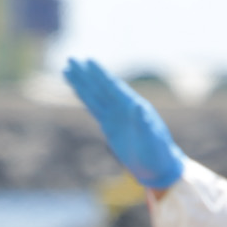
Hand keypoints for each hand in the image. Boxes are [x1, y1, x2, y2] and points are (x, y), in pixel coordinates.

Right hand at [63, 59, 185, 191]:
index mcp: (133, 106)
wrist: (156, 167)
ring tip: (68, 71)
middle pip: (99, 87)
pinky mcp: (110, 127)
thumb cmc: (158, 152)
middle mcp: (123, 107)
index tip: (88, 61)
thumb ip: (143, 122)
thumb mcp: (151, 138)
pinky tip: (78, 90)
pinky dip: (86, 99)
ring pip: (94, 96)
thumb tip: (139, 105)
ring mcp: (115, 116)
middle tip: (70, 60)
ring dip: (81, 84)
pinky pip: (95, 109)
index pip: (112, 86)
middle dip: (85, 74)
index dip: (100, 74)